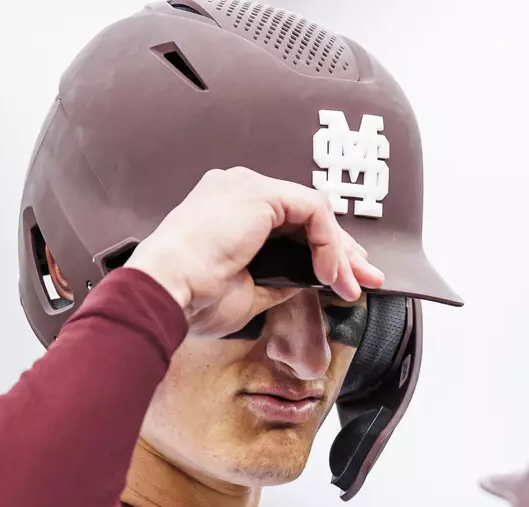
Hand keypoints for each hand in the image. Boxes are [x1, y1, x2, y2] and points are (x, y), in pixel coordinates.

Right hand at [125, 167, 383, 337]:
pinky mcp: (259, 193)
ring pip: (313, 211)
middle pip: (304, 214)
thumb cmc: (191, 297)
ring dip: (338, 251)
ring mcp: (246, 187)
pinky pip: (313, 211)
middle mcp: (236, 190)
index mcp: (226, 211)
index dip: (320, 250)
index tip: (342, 279)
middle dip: (340, 250)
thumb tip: (309, 280)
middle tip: (363, 279)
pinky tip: (331, 273)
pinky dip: (328, 243)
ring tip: (352, 284)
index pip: (287, 223)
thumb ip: (280, 279)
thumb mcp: (248, 292)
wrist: (164, 292)